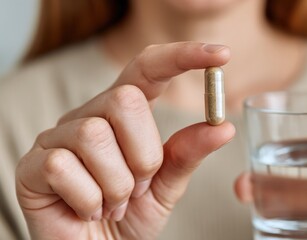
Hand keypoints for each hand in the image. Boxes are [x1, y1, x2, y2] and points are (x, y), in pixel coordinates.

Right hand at [16, 42, 234, 239]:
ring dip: (118, 184)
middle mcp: (88, 116)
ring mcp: (57, 138)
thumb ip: (188, 153)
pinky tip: (89, 209)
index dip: (182, 56)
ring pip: (95, 136)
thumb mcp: (167, 184)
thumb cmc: (131, 216)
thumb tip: (224, 126)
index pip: (147, 68)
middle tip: (138, 185)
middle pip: (125, 101)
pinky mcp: (32, 166)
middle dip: (144, 155)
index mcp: (122, 114)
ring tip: (114, 201)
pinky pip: (64, 168)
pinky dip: (89, 199)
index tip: (221, 55)